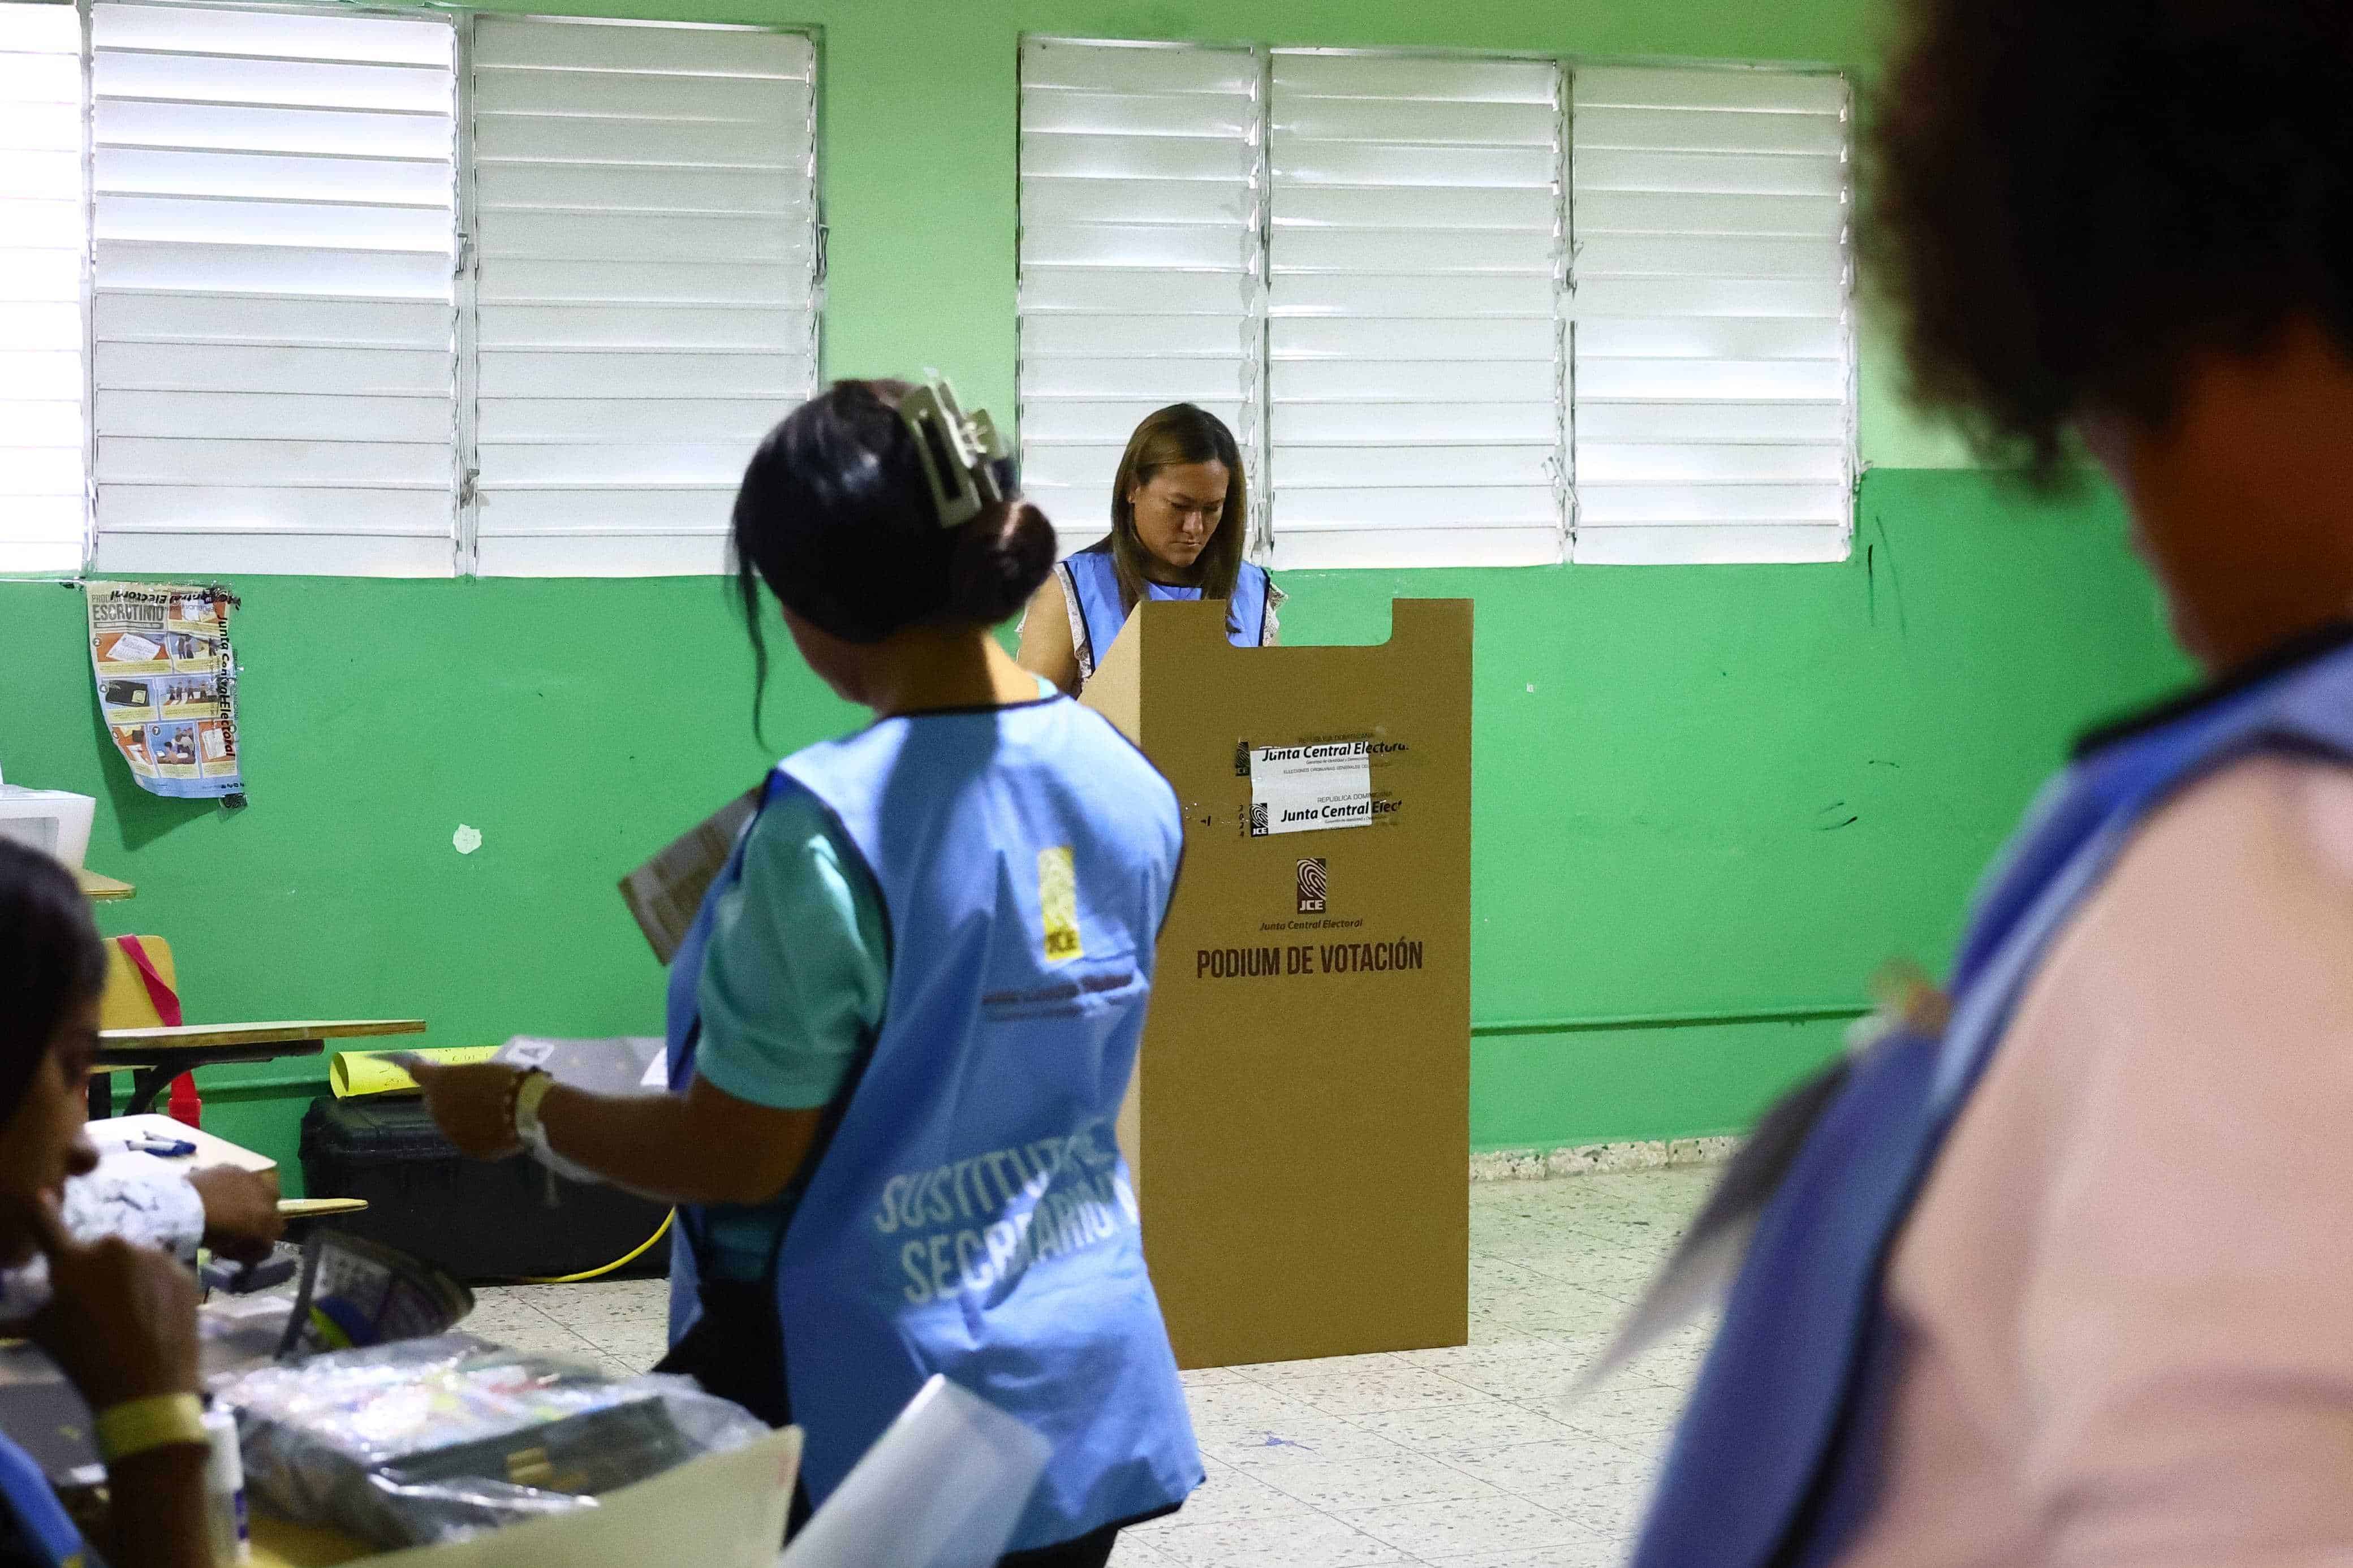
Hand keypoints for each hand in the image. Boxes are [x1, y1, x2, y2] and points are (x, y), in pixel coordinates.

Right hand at [18, 1195, 197, 1410]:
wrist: (147, 1386)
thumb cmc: (85, 1359)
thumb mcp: (45, 1335)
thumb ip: (22, 1315)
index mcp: (73, 1261)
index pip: (49, 1226)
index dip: (42, 1211)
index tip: (39, 1194)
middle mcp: (115, 1248)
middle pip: (101, 1250)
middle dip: (97, 1269)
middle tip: (97, 1305)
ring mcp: (154, 1257)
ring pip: (135, 1259)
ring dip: (129, 1276)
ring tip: (128, 1315)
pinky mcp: (184, 1271)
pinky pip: (163, 1272)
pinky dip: (157, 1286)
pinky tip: (153, 1316)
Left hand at [186, 1166, 283, 1263]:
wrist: (183, 1205)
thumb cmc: (207, 1233)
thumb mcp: (230, 1249)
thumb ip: (247, 1249)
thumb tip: (251, 1247)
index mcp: (268, 1220)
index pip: (276, 1232)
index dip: (263, 1239)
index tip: (249, 1244)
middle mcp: (269, 1196)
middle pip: (274, 1208)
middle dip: (262, 1216)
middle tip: (243, 1223)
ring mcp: (253, 1179)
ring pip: (261, 1189)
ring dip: (252, 1198)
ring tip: (232, 1205)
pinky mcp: (235, 1168)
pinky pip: (242, 1179)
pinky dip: (235, 1186)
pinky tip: (220, 1192)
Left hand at [408, 1060, 524, 1159]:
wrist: (530, 1108)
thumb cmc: (510, 1079)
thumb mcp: (483, 1071)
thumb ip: (464, 1080)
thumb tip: (462, 1087)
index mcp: (440, 1082)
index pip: (418, 1073)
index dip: (416, 1068)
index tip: (404, 1063)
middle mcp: (438, 1110)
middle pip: (435, 1103)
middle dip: (447, 1099)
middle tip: (473, 1094)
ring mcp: (452, 1134)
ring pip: (452, 1124)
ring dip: (464, 1118)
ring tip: (492, 1112)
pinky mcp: (470, 1150)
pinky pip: (471, 1139)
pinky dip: (480, 1134)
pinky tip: (500, 1127)